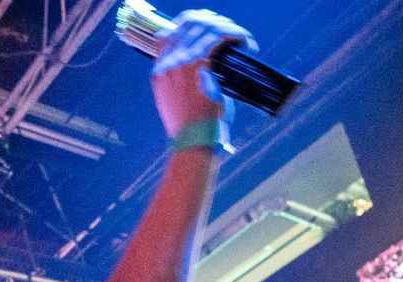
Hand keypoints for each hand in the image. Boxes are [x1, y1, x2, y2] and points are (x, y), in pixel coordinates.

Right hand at [150, 10, 251, 138]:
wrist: (191, 140)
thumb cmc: (190, 128)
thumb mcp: (176, 104)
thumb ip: (182, 85)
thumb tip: (202, 74)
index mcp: (158, 73)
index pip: (169, 35)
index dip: (189, 25)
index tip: (207, 27)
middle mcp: (166, 64)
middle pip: (186, 25)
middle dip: (210, 21)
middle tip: (228, 29)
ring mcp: (180, 62)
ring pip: (204, 28)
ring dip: (225, 27)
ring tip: (239, 36)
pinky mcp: (197, 65)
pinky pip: (218, 38)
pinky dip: (234, 35)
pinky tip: (244, 41)